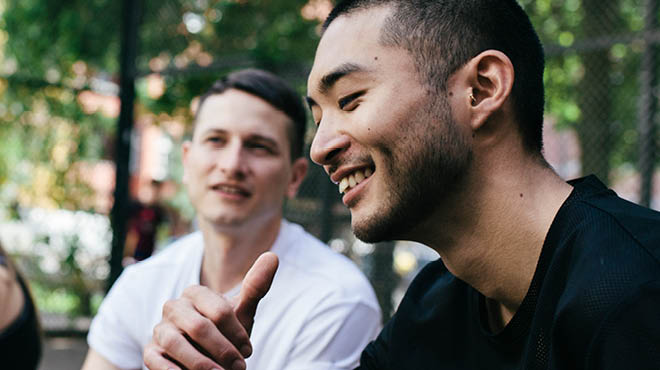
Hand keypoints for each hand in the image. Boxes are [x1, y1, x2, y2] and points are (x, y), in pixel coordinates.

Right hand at [144, 252, 278, 369]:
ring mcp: (160, 329)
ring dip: (202, 364)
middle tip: (240, 367)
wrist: (209, 358)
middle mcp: (174, 307)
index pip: (218, 310)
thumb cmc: (226, 333)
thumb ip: (255, 287)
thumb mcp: (242, 313)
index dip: (236, 332)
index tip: (248, 350)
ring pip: (176, 343)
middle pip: (198, 327)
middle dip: (222, 350)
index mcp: (195, 293)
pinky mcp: (151, 352)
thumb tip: (272, 256)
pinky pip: (156, 361)